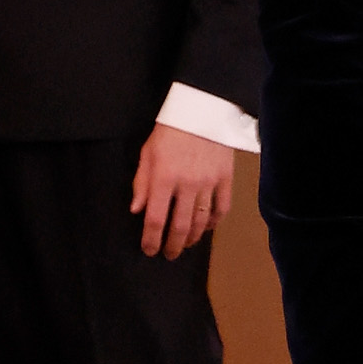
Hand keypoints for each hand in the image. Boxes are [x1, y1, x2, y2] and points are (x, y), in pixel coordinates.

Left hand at [130, 125, 233, 257]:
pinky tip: (208, 228)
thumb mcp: (148, 153)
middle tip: (168, 254)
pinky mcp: (225, 178)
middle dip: (173, 245)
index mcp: (164, 177)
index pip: (156, 219)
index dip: (151, 239)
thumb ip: (141, 183)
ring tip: (186, 244)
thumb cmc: (171, 129)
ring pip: (202, 222)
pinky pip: (221, 208)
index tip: (149, 250)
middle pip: (180, 227)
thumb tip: (136, 210)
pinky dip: (214, 223)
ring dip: (193, 238)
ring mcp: (209, 183)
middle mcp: (187, 184)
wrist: (202, 109)